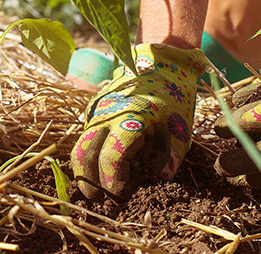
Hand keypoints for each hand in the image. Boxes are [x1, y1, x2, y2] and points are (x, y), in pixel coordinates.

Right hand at [72, 43, 206, 197]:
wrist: (158, 62)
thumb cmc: (173, 96)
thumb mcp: (180, 126)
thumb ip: (171, 155)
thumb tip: (161, 178)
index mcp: (130, 119)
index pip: (110, 157)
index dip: (111, 181)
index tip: (119, 195)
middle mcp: (107, 114)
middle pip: (83, 153)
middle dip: (86, 180)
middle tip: (96, 198)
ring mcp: (97, 109)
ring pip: (80, 144)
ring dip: (86, 168)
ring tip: (98, 184)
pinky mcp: (94, 107)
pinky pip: (86, 134)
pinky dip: (91, 152)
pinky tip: (105, 162)